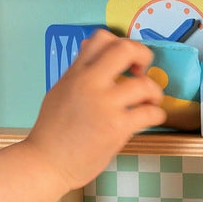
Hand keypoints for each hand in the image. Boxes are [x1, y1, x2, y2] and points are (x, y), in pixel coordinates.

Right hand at [25, 31, 165, 192]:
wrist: (46, 163)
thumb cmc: (51, 133)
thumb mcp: (59, 92)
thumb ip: (77, 72)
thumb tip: (89, 48)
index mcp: (76, 74)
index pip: (101, 38)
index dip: (120, 43)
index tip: (124, 60)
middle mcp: (90, 84)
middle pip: (126, 50)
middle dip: (143, 56)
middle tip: (142, 71)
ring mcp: (105, 105)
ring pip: (145, 84)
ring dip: (154, 92)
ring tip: (150, 101)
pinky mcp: (117, 127)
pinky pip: (150, 113)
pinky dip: (156, 114)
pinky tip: (150, 118)